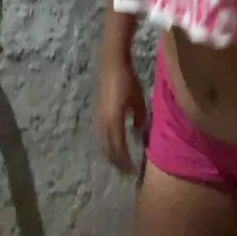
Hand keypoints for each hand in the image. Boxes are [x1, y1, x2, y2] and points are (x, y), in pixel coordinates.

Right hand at [96, 59, 145, 174]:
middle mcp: (102, 122)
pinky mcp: (97, 112)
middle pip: (108, 148)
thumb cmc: (127, 79)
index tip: (132, 172)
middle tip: (126, 171)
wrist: (111, 63)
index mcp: (113, 120)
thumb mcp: (138, 98)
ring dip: (111, 153)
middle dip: (116, 161)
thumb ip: (139, 117)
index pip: (117, 148)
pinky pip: (101, 134)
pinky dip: (107, 143)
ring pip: (103, 142)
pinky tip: (114, 144)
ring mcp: (98, 117)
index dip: (124, 161)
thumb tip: (138, 131)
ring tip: (120, 162)